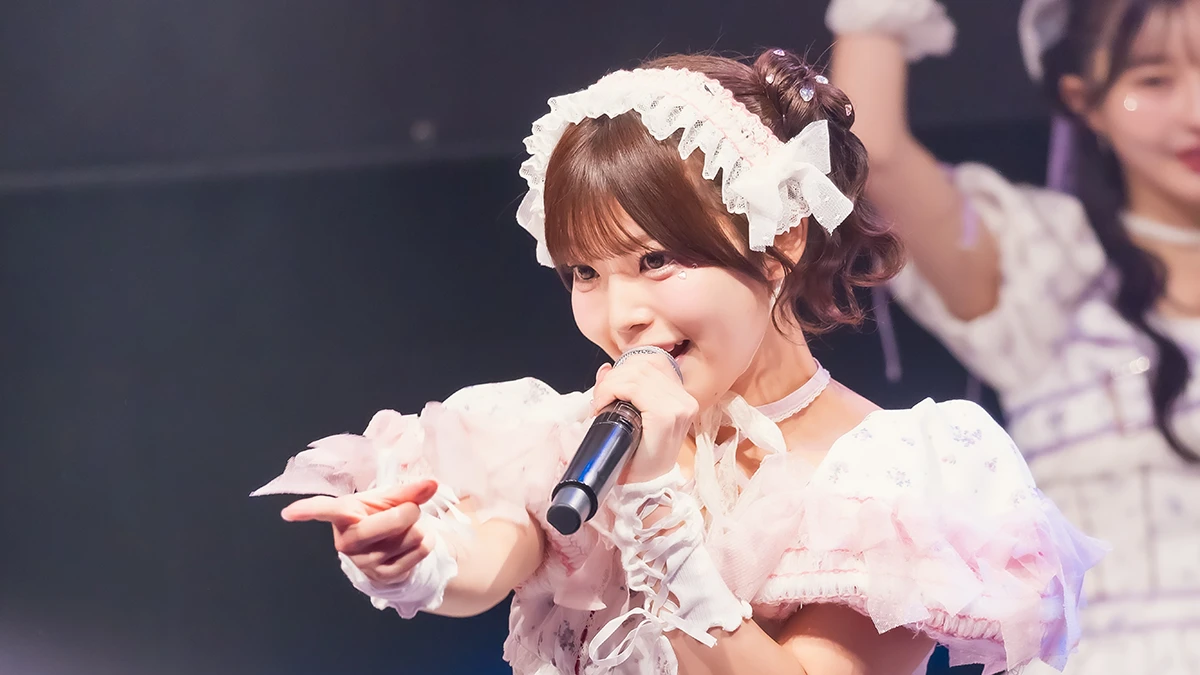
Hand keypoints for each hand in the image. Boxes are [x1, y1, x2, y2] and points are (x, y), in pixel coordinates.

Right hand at [281, 479, 438, 584]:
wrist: (392, 546)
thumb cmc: (381, 515)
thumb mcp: (389, 499)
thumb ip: (409, 491)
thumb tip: (432, 484)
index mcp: (343, 515)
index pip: (323, 511)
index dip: (306, 511)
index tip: (288, 513)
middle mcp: (347, 541)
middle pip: (376, 526)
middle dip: (404, 513)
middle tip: (412, 508)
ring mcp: (363, 562)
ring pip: (405, 539)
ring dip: (418, 528)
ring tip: (409, 527)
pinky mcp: (383, 576)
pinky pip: (416, 554)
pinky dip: (426, 543)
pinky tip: (418, 540)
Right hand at [592, 353, 697, 484]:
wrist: (657, 476)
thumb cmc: (637, 467)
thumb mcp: (618, 444)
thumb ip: (610, 404)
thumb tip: (604, 371)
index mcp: (667, 416)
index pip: (634, 383)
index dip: (609, 388)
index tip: (598, 405)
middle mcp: (681, 402)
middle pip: (639, 370)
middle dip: (612, 380)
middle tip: (601, 399)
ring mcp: (684, 395)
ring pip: (648, 362)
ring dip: (624, 371)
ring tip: (612, 390)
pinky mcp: (682, 391)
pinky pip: (659, 364)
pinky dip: (638, 366)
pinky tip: (627, 379)